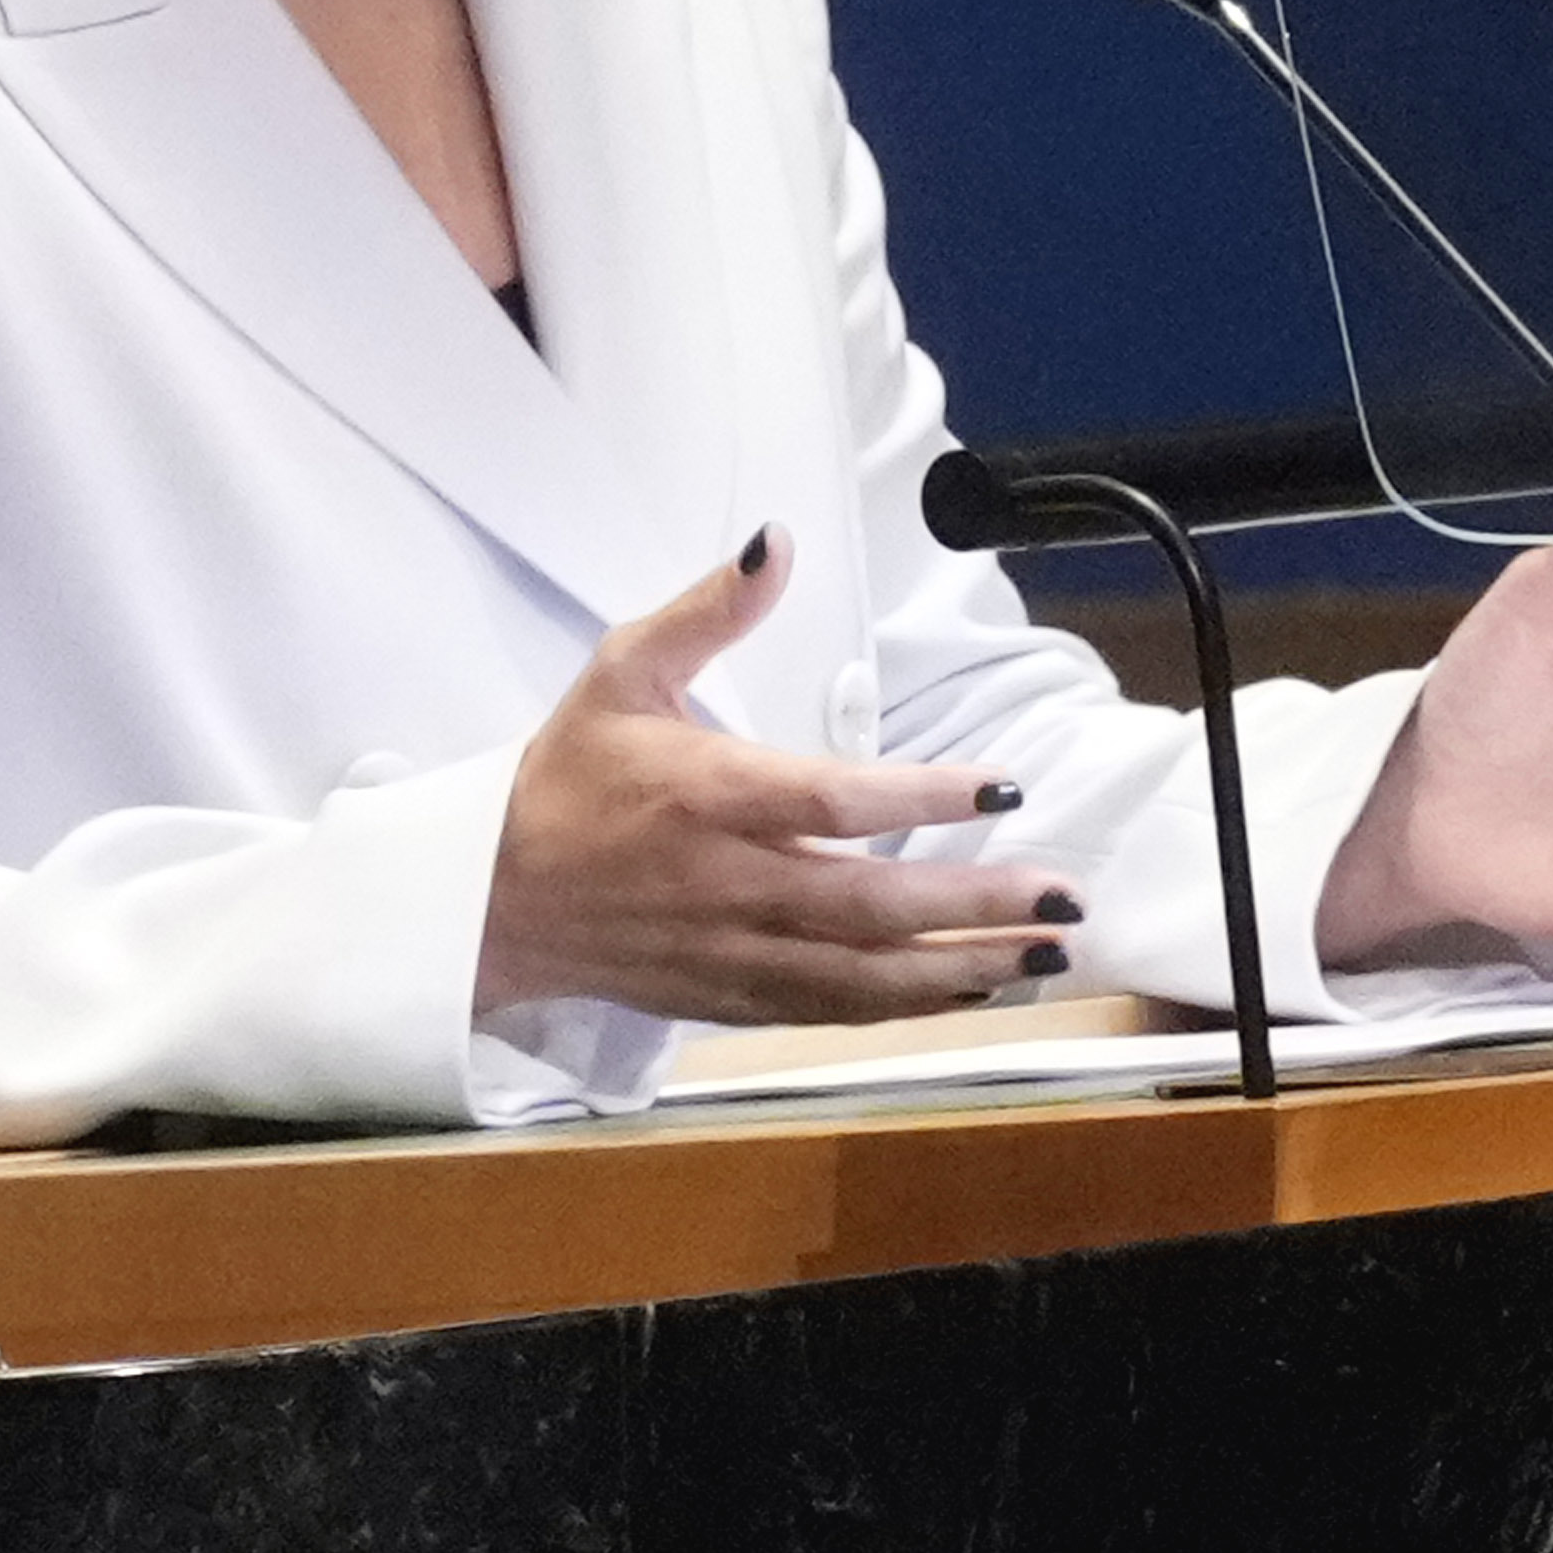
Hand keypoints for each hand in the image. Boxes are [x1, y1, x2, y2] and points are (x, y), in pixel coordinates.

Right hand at [478, 531, 1083, 1024]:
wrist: (490, 898)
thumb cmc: (563, 779)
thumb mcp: (622, 671)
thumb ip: (708, 611)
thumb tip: (774, 541)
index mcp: (707, 794)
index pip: (834, 801)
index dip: (925, 798)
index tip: (1003, 785)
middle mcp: (728, 882)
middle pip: (870, 904)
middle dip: (976, 904)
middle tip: (1062, 896)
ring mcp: (731, 952)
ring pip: (862, 975)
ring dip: (962, 970)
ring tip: (1044, 954)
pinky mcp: (729, 998)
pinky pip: (831, 1011)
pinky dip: (906, 1008)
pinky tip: (970, 989)